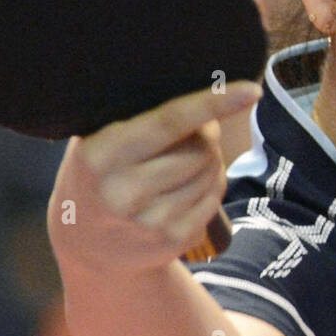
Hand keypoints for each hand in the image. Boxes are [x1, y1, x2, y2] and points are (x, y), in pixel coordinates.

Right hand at [48, 82, 260, 275]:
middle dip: (207, 133)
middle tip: (191, 132)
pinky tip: (187, 185)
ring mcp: (151, 221)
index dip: (212, 102)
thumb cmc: (98, 175)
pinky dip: (211, 184)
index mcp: (102, 155)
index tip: (251, 90)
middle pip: (201, 148)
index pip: (169, 122)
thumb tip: (205, 94)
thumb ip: (138, 117)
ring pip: (213, 172)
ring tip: (184, 160)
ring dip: (211, 159)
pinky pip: (215, 197)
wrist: (84, 245)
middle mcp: (125, 192)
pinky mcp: (174, 240)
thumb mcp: (98, 140)